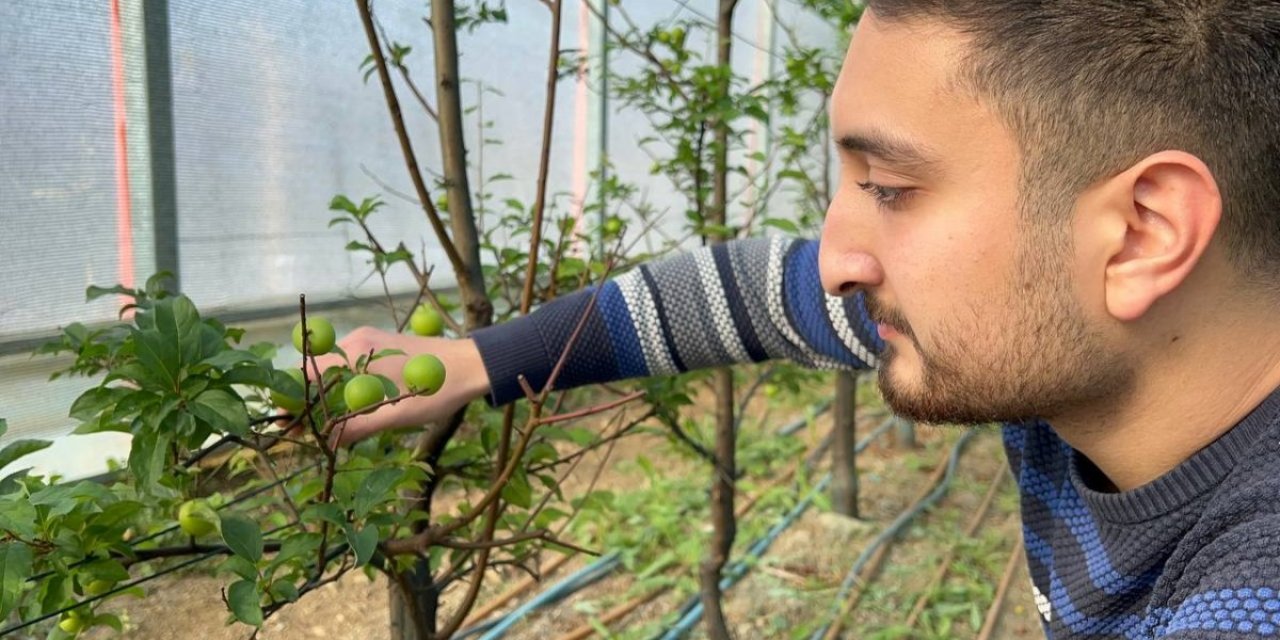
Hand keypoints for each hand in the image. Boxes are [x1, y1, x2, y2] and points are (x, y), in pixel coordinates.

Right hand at [302, 327, 490, 444]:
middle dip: (306, 401)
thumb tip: (326, 443)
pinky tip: (352, 406)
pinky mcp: (382, 343)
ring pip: (333, 368)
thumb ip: (358, 427)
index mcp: (355, 354)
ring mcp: (369, 339)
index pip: (306, 374)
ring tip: (325, 425)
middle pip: (316, 371)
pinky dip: (344, 384)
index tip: (288, 426)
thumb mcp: (396, 416)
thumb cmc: (437, 390)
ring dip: (325, 394)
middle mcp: (356, 340)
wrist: (474, 364)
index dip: (293, 401)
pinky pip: (351, 364)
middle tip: (303, 432)